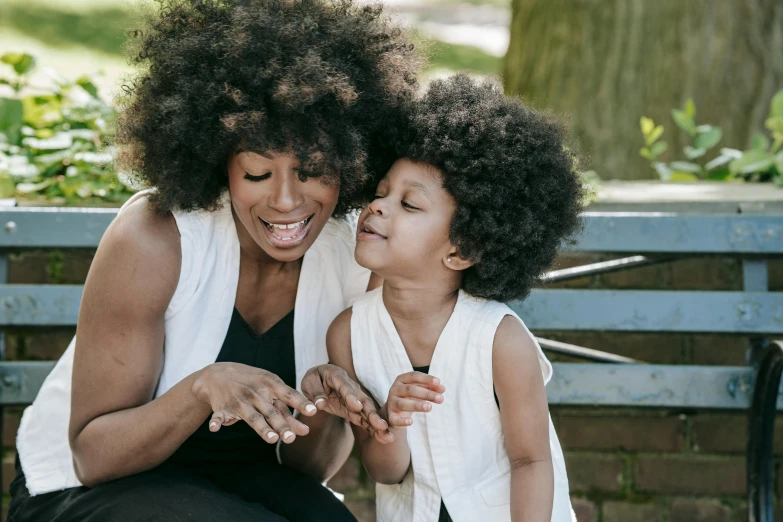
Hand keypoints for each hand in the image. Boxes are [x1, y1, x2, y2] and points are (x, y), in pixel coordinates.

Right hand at [192, 362, 317, 443]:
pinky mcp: (223, 408)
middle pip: (271, 412)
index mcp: (270, 385)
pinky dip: (216, 422)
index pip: (289, 394)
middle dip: (281, 425)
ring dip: (261, 427)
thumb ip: (287, 410)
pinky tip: (214, 428)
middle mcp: (256, 393)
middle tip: (291, 438)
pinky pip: (219, 416)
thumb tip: (306, 431)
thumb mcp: (271, 389)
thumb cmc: (253, 383)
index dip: (301, 403)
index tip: (313, 411)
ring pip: (252, 417)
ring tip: (271, 439)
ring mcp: (239, 401)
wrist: (219, 374)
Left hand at [301, 364, 393, 443]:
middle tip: (381, 424)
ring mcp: (355, 399)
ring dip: (378, 424)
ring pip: (368, 411)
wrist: (320, 379)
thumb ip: (316, 393)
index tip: (357, 406)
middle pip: (363, 400)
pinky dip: (373, 428)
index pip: (345, 387)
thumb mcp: (310, 383)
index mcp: (337, 377)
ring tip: (388, 437)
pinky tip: (383, 438)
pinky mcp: (355, 409)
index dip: (351, 397)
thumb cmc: (315, 379)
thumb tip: (320, 404)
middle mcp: (351, 387)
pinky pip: (365, 419)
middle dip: (372, 413)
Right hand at [383, 371, 444, 427]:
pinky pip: (395, 419)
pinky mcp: (390, 416)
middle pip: (410, 390)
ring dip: (416, 405)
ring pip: (403, 403)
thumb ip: (431, 388)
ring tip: (429, 407)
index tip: (438, 382)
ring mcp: (391, 403)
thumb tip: (442, 388)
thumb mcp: (420, 391)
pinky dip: (402, 421)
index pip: (414, 376)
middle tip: (440, 398)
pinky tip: (411, 422)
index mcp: (402, 379)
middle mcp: (395, 389)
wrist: (393, 411)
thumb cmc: (409, 397)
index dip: (426, 378)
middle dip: (426, 393)